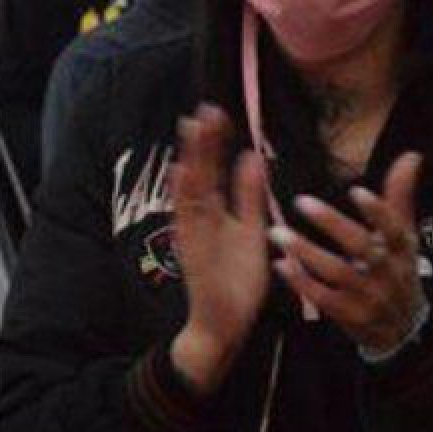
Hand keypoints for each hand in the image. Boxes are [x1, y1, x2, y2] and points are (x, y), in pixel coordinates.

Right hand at [168, 104, 270, 394]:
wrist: (225, 322)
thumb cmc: (238, 280)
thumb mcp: (251, 230)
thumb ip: (249, 196)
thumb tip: (252, 157)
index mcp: (216, 212)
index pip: (213, 169)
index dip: (215, 142)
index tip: (218, 113)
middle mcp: (201, 218)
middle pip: (199, 172)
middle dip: (201, 142)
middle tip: (205, 109)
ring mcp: (193, 232)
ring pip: (189, 189)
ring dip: (190, 159)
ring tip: (191, 129)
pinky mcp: (190, 249)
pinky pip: (184, 218)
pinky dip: (181, 195)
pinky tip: (180, 171)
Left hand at [270, 153, 426, 354]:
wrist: (403, 331)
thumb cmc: (398, 272)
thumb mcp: (405, 237)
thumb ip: (401, 197)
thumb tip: (410, 157)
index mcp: (402, 249)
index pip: (394, 228)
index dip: (377, 211)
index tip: (355, 191)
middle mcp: (387, 272)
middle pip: (361, 247)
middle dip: (332, 224)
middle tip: (301, 202)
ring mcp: (368, 296)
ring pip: (336, 273)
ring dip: (306, 252)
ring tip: (278, 233)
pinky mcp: (349, 315)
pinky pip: (322, 298)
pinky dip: (301, 282)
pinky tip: (280, 265)